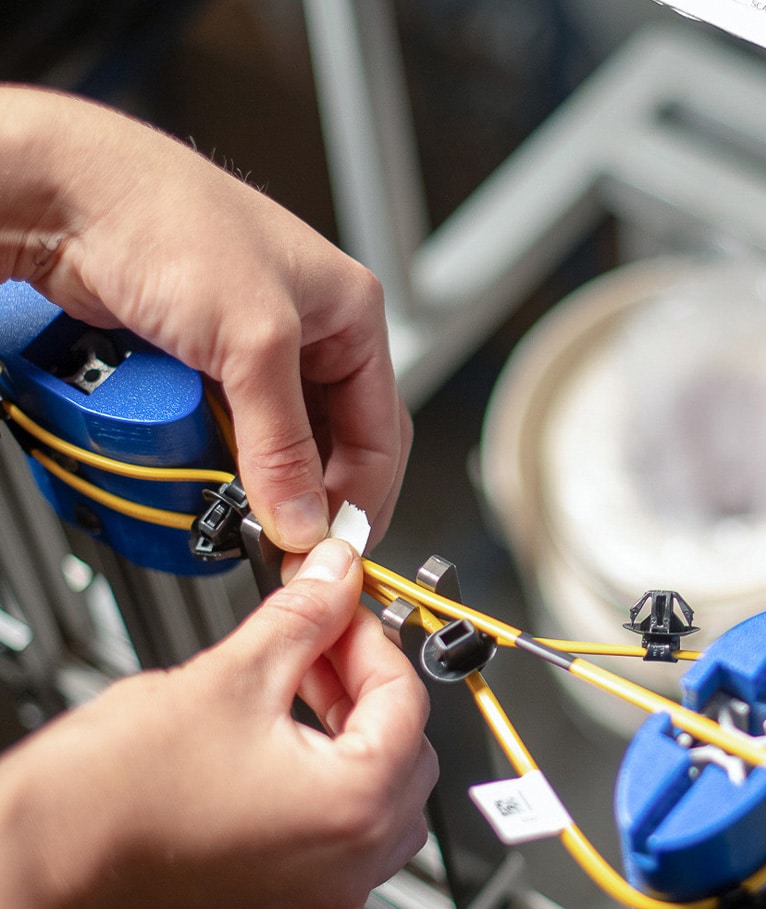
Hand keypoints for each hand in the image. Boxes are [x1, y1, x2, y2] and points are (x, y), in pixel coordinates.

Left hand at [0, 85, 410, 550]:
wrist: (70, 195)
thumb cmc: (171, 219)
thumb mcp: (253, 341)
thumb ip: (283, 442)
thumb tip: (302, 518)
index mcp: (353, 315)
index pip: (383, 430)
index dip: (362, 495)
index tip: (329, 544)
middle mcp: (314, 333)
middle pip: (339, 443)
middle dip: (318, 495)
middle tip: (292, 543)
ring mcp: (260, 350)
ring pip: (287, 443)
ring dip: (273, 481)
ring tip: (254, 512)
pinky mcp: (211, 363)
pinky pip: (239, 432)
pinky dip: (232, 461)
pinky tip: (220, 476)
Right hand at [0, 538, 435, 908]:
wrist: (36, 864)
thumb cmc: (113, 793)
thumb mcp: (231, 674)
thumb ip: (304, 617)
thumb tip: (337, 576)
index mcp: (352, 809)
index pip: (407, 702)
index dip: (372, 640)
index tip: (341, 612)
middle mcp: (348, 870)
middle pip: (404, 754)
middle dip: (366, 688)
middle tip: (319, 645)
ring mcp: (317, 903)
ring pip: (379, 806)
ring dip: (353, 742)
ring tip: (297, 693)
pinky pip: (341, 858)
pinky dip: (329, 805)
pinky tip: (288, 765)